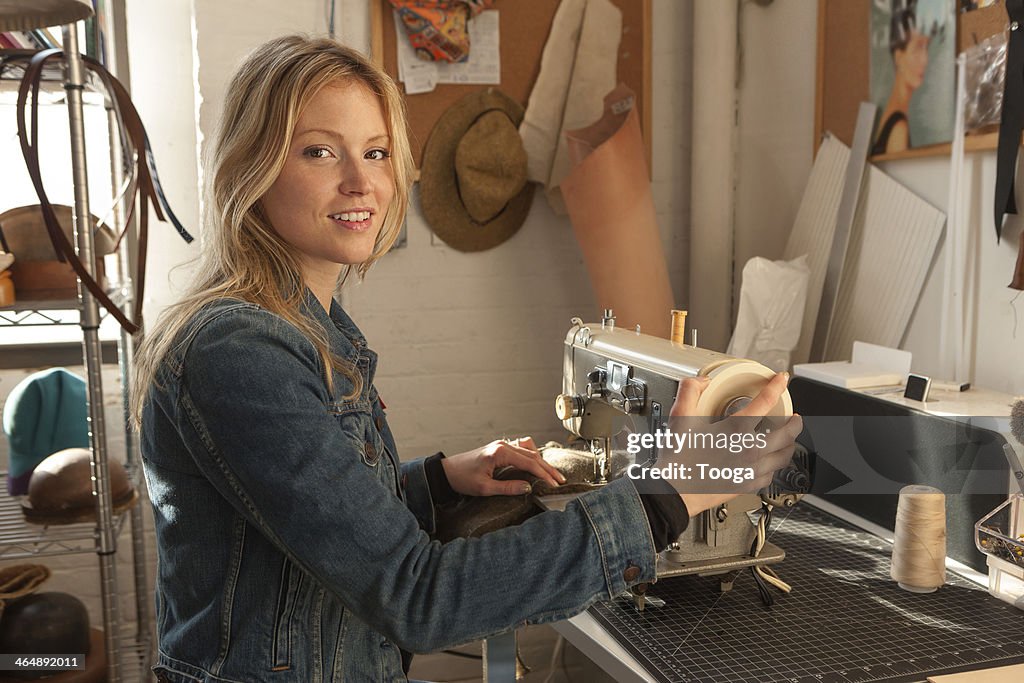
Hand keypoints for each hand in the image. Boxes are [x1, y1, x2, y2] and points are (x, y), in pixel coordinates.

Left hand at [441, 437, 566, 496]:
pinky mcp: (500, 449)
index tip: (555, 484)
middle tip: (560, 480)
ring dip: (542, 462)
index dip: (544, 474)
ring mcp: (502, 445)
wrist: (448, 472)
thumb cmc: (463, 479)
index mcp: (500, 452)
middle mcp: (503, 445)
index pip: (529, 462)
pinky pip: (522, 449)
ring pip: (529, 451)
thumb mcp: (485, 487)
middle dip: (547, 469)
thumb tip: (528, 487)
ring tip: (553, 474)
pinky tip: (538, 464)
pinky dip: (532, 456)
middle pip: (533, 455)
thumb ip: (508, 487)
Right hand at [667, 372, 802, 515]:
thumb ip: (690, 391)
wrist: (674, 492)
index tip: (781, 380)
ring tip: (788, 440)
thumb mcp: (679, 418)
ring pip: (784, 456)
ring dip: (790, 444)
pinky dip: (775, 465)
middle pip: (787, 433)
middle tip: (795, 417)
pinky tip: (770, 462)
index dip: (777, 386)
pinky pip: (772, 474)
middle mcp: (750, 450)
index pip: (766, 402)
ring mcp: (751, 470)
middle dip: (795, 422)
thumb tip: (701, 382)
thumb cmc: (678, 460)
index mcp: (736, 430)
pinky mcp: (748, 485)